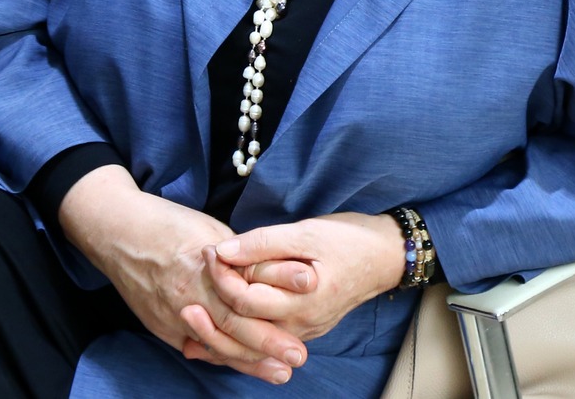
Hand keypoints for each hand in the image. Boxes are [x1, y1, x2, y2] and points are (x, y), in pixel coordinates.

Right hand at [59, 167, 309, 383]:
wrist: (117, 232)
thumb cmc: (167, 224)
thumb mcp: (209, 231)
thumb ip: (237, 259)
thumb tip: (270, 275)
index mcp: (203, 269)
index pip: (245, 304)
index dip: (273, 323)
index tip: (300, 336)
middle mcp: (188, 296)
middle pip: (233, 329)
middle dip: (267, 347)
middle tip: (297, 359)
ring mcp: (171, 314)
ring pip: (215, 344)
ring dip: (247, 360)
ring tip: (276, 372)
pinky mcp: (160, 324)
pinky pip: (193, 345)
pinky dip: (217, 355)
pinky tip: (240, 363)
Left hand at [191, 212, 405, 347]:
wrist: (387, 257)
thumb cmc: (349, 239)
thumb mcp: (306, 232)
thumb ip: (263, 243)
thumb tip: (223, 251)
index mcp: (301, 301)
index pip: (245, 298)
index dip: (220, 275)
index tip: (207, 252)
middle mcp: (300, 325)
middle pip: (243, 328)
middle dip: (212, 310)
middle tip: (187, 294)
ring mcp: (303, 331)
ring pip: (253, 343)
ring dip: (219, 335)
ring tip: (190, 322)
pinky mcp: (304, 329)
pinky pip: (266, 341)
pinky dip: (239, 341)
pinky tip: (214, 340)